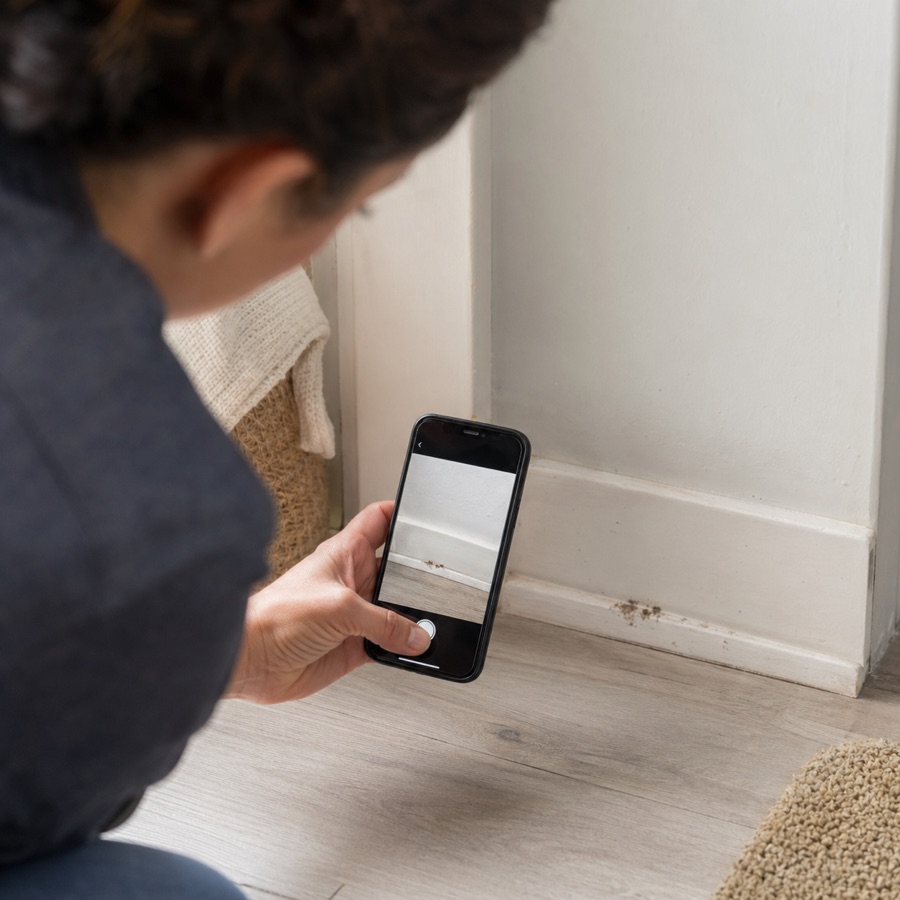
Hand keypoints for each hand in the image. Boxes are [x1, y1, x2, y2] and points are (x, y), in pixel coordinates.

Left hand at [225, 501, 430, 703]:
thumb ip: (384, 621)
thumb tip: (416, 634)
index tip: (426, 515)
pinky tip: (410, 649)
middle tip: (439, 584)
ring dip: (410, 619)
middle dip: (416, 577)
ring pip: (395, 611)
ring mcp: (353, 614)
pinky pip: (387, 644)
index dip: (401, 514)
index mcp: (344, 553)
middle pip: (395, 570)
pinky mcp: (352, 646)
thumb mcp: (339, 607)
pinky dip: (401, 648)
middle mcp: (351, 581)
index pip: (379, 520)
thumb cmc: (274, 617)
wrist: (250, 661)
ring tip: (427, 624)